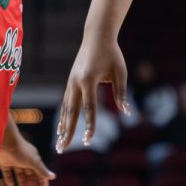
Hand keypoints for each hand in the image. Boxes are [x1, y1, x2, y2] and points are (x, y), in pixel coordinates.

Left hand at [0, 132, 54, 185]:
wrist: (5, 142)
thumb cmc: (21, 151)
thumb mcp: (34, 162)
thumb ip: (42, 170)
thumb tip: (53, 177)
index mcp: (34, 159)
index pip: (40, 172)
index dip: (42, 182)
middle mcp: (26, 160)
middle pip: (31, 175)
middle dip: (33, 185)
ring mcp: (15, 161)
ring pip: (20, 174)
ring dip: (23, 182)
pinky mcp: (5, 162)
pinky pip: (8, 171)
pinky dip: (9, 178)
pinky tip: (11, 184)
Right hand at [57, 33, 128, 152]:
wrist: (97, 36)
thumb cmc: (112, 54)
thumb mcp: (120, 72)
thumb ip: (121, 92)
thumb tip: (126, 112)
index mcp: (88, 80)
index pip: (89, 108)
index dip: (89, 125)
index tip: (89, 140)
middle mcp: (76, 82)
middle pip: (71, 112)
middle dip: (68, 132)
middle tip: (63, 148)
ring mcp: (71, 82)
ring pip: (66, 108)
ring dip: (63, 126)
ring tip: (60, 142)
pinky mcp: (70, 81)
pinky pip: (66, 102)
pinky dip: (64, 116)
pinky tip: (62, 127)